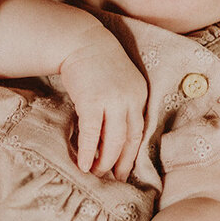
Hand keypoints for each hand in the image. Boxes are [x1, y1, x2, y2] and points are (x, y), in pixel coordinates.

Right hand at [58, 26, 146, 178]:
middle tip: (113, 179)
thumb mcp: (118, 81)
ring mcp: (113, 100)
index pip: (139, 131)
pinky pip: (93, 133)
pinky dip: (89, 151)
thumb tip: (112, 132)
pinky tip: (84, 163)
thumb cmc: (95, 62)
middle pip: (129, 139)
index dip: (132, 154)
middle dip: (121, 162)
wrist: (80, 41)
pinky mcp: (92, 101)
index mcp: (140, 94)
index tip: (125, 170)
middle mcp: (131, 99)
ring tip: (97, 173)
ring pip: (114, 140)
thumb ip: (121, 102)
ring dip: (105, 160)